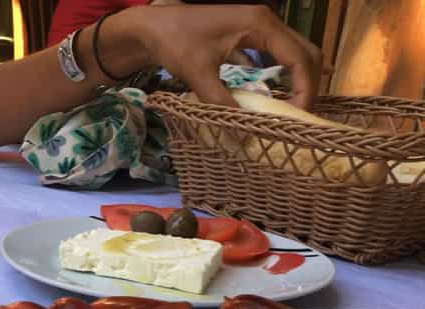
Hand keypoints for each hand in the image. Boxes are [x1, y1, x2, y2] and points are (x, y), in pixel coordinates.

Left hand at [124, 4, 322, 108]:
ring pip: (293, 53)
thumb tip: (242, 135)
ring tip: (293, 109)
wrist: (150, 26)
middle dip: (308, 85)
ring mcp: (258, 26)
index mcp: (260, 24)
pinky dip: (282, 74)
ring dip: (298, 79)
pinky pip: (276, 55)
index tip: (298, 117)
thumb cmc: (174, 42)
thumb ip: (222, 103)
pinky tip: (279, 95)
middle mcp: (265, 21)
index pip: (300, 59)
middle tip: (300, 117)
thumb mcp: (199, 74)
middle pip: (305, 53)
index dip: (305, 90)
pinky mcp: (247, 35)